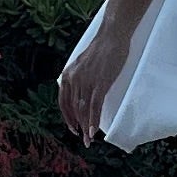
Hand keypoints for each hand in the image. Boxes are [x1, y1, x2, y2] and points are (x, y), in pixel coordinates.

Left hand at [59, 25, 130, 143]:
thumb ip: (79, 77)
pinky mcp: (100, 83)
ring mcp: (86, 81)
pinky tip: (93, 131)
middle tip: (83, 139)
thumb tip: (82, 91)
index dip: (67, 117)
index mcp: (67, 75)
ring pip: (83, 110)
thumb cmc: (102, 49)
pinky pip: (94, 106)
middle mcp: (73, 79)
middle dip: (78, 126)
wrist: (112, 36)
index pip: (64, 102)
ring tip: (88, 140)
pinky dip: (93, 120)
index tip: (73, 128)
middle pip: (73, 109)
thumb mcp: (83, 64)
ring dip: (85, 127)